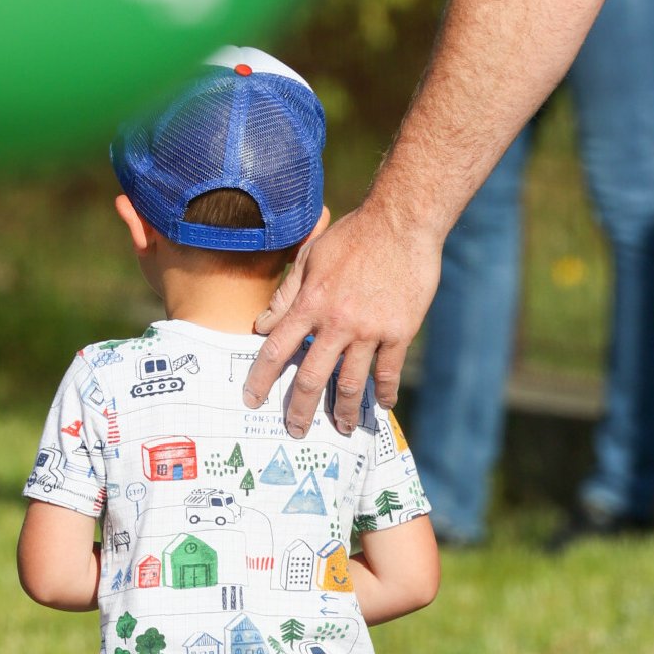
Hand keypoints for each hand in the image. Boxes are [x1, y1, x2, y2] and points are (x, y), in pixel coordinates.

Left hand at [244, 203, 442, 436]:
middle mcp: (337, 322)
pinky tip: (381, 404)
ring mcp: (370, 330)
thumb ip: (286, 294)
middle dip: (299, 409)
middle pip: (312, 378)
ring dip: (344, 411)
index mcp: (310, 303)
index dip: (260, 380)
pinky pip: (387, 371)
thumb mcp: (310, 256)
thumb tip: (262, 325)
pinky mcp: (400, 332)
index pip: (276, 350)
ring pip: (351, 383)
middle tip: (295, 430)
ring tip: (342, 428)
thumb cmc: (353, 235)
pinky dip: (383, 392)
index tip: (251, 401)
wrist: (402, 223)